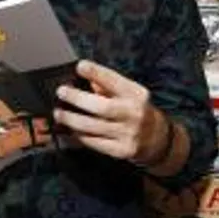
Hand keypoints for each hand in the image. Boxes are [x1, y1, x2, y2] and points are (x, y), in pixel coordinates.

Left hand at [53, 60, 170, 164]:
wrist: (159, 140)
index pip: (115, 81)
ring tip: (59, 113)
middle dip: (77, 99)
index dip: (97, 73)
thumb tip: (84, 79)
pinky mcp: (122, 150)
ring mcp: (129, 134)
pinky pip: (95, 143)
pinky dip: (79, 135)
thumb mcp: (130, 94)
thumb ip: (108, 87)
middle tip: (61, 92)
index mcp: (136, 95)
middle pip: (101, 107)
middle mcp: (134, 114)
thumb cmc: (137, 111)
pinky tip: (70, 130)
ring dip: (72, 119)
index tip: (80, 66)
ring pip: (94, 127)